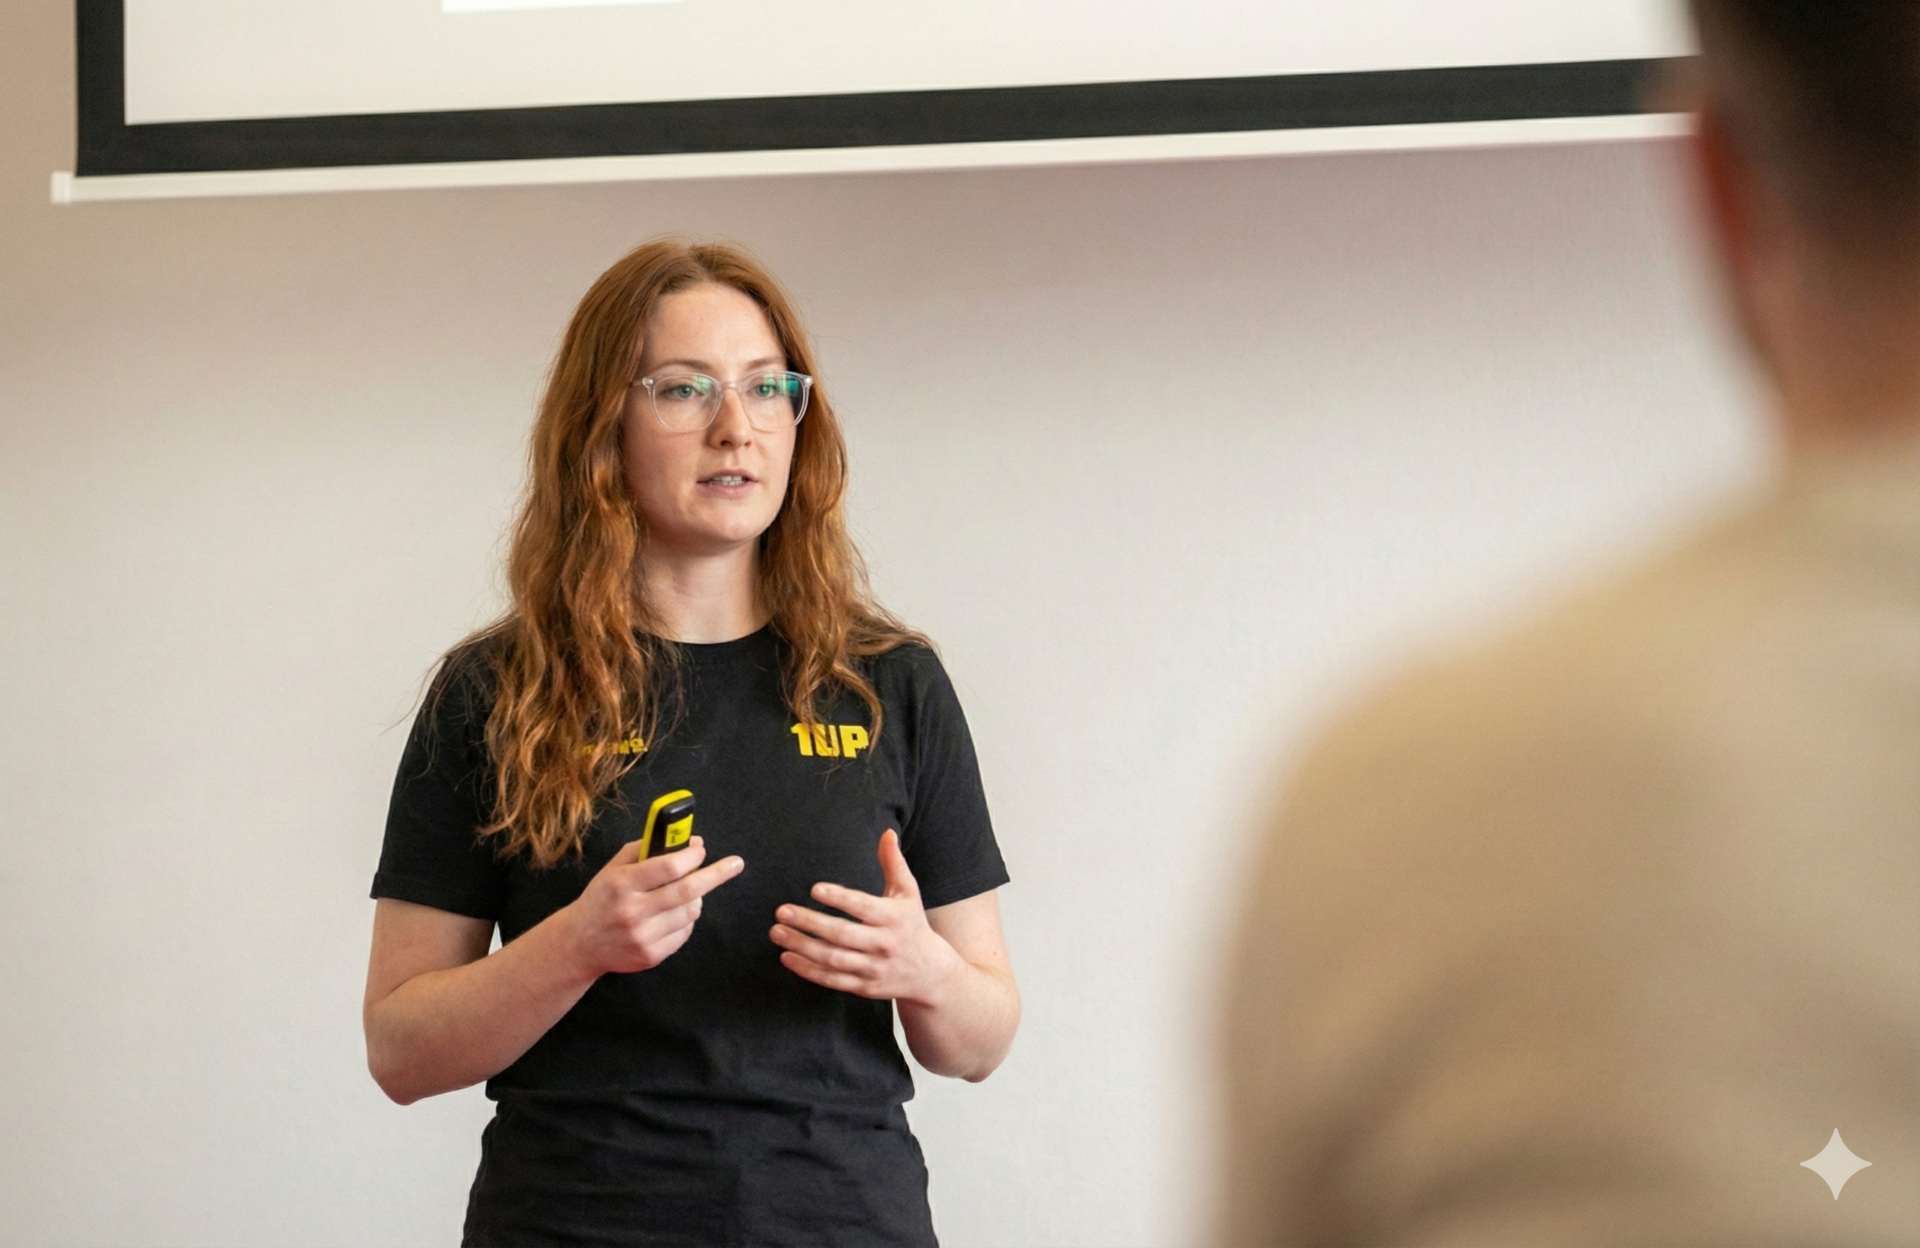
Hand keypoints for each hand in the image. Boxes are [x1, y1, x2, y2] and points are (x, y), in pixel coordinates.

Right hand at [563, 836, 743, 976]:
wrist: (579, 944)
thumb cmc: (602, 898)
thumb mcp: (614, 867)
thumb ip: (648, 849)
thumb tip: (691, 841)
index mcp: (622, 884)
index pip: (668, 867)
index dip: (691, 856)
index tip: (702, 849)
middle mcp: (633, 911)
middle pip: (687, 891)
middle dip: (716, 875)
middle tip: (736, 864)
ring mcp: (643, 937)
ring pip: (690, 912)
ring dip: (696, 898)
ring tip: (685, 892)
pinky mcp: (651, 956)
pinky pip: (685, 932)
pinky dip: (686, 919)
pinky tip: (671, 914)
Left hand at [770, 829, 964, 1005]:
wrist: (929, 972)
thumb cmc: (912, 924)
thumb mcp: (908, 892)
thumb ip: (894, 863)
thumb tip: (887, 832)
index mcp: (894, 918)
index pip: (863, 907)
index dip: (839, 898)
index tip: (814, 889)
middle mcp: (884, 945)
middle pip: (842, 934)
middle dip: (809, 923)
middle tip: (781, 911)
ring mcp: (873, 968)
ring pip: (833, 958)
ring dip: (802, 946)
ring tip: (777, 932)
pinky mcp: (864, 987)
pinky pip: (832, 979)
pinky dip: (808, 970)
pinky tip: (786, 957)